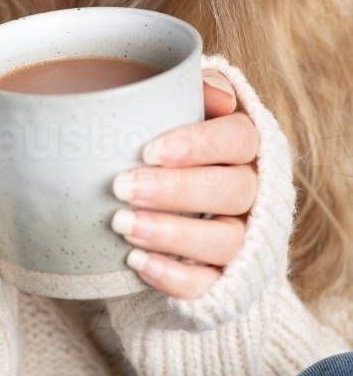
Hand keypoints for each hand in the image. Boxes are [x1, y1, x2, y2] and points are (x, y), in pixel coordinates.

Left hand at [112, 70, 258, 299]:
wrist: (177, 206)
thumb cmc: (174, 146)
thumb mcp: (182, 111)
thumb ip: (193, 91)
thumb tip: (217, 94)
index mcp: (246, 146)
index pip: (238, 139)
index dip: (198, 145)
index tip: (149, 150)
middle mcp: (254, 192)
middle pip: (232, 190)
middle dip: (175, 190)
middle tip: (121, 187)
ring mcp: (244, 238)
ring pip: (224, 239)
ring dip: (172, 233)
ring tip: (123, 226)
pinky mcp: (225, 279)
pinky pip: (209, 284)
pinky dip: (174, 276)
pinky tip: (137, 263)